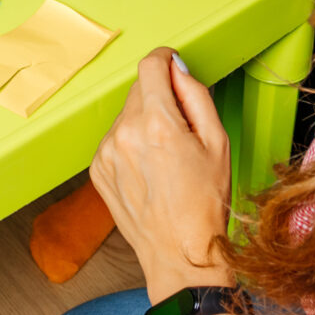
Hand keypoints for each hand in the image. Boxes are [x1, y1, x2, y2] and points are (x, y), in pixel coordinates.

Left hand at [91, 49, 232, 301]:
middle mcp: (124, 134)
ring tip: (166, 158)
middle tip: (182, 129)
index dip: (165, 60)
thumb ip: (196, 95)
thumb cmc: (205, 203)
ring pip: (126, 115)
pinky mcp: (97, 169)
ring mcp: (106, 153)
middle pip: (138, 90)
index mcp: (156, 123)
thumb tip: (177, 67)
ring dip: (144, 122)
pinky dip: (131, 144)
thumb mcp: (217, 142)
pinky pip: (115, 139)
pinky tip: (150, 170)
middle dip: (160, 98)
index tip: (173, 64)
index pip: (150, 66)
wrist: (180, 254)